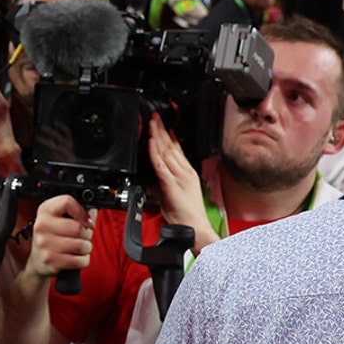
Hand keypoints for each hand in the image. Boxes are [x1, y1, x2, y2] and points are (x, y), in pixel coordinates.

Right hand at [27, 195, 94, 278]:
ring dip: (86, 248)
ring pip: (82, 245)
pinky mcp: (51, 261)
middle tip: (82, 235)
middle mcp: (42, 226)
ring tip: (78, 246)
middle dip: (87, 233)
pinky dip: (83, 260)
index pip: (67, 202)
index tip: (87, 220)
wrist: (39, 258)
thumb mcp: (60, 217)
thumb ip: (79, 211)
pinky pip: (80, 261)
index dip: (83, 212)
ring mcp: (45, 244)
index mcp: (45, 210)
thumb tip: (92, 211)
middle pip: (79, 228)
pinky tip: (75, 257)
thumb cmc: (53, 235)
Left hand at [147, 115, 218, 252]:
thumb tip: (150, 181)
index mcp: (186, 172)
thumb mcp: (170, 195)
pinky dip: (155, 152)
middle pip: (171, 146)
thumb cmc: (185, 214)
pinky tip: (151, 142)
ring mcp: (179, 176)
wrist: (194, 227)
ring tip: (151, 123)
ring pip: (166, 152)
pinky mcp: (171, 184)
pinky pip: (161, 165)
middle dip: (161, 130)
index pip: (176, 149)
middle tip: (155, 116)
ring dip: (157, 136)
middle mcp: (184, 171)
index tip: (163, 123)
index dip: (169, 135)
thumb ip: (161, 185)